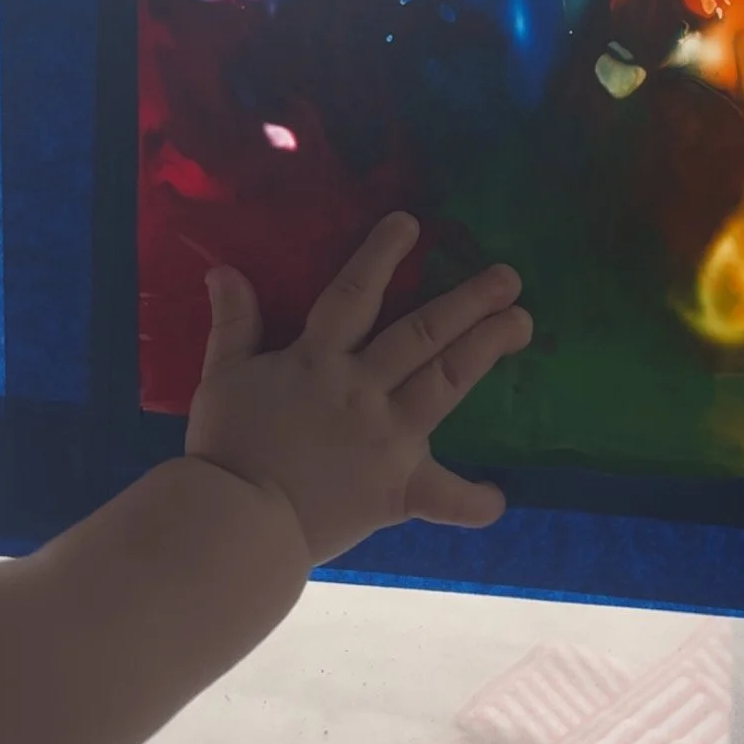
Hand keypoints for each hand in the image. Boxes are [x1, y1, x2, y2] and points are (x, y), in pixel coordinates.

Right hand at [185, 213, 532, 564]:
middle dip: (467, 300)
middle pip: (421, 334)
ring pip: (444, 384)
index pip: (355, 293)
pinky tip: (499, 498)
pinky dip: (471, 501)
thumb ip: (233, 324)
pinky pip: (443, 497)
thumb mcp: (221, 377)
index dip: (382, 255)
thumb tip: (224, 270)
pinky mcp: (397, 489)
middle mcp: (362, 389)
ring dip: (485, 350)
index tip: (411, 224)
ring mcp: (387, 438)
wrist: (236, 519)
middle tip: (508, 278)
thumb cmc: (227, 447)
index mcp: (318, 359)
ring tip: (521, 323)